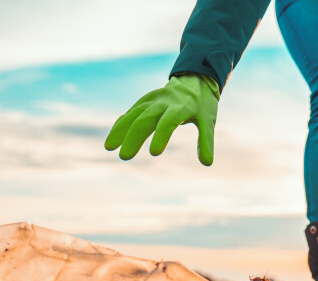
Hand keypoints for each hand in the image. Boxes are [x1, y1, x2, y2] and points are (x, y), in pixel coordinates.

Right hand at [104, 73, 219, 164]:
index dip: (161, 136)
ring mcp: (151, 100)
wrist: (194, 79)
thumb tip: (208, 163)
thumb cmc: (202, 104)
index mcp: (181, 106)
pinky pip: (130, 112)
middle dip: (134, 137)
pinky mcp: (144, 102)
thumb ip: (206, 141)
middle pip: (145, 119)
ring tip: (109, 147)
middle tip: (125, 156)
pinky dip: (121, 124)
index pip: (169, 122)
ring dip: (120, 130)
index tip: (154, 153)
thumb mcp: (208, 121)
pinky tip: (113, 138)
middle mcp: (163, 102)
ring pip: (133, 114)